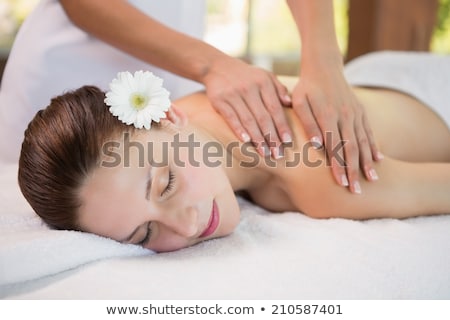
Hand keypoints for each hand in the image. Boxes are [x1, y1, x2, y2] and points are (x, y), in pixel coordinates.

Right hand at [202, 56, 292, 158]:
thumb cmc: (247, 76)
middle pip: (263, 117)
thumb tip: (290, 103)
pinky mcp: (220, 100)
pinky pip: (231, 117)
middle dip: (272, 138)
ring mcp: (234, 94)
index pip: (275, 108)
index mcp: (263, 83)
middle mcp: (249, 88)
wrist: (217, 67)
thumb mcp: (265, 76)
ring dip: (257, 139)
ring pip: (248, 120)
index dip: (282, 126)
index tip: (288, 141)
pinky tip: (246, 141)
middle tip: (278, 154)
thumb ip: (279, 89)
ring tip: (265, 153)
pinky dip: (238, 129)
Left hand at [291, 60, 381, 193]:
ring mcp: (355, 114)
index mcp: (328, 116)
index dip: (338, 167)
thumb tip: (316, 144)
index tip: (341, 184)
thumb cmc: (306, 87)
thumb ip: (307, 122)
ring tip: (372, 180)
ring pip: (363, 142)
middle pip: (351, 148)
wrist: (324, 66)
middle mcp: (345, 117)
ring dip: (367, 162)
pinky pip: (368, 131)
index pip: (334, 147)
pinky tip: (378, 160)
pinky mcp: (360, 112)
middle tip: (356, 191)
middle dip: (354, 171)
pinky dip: (374, 146)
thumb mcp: (299, 101)